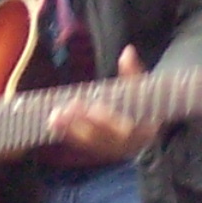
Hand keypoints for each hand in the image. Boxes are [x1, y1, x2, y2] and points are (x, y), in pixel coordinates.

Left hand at [48, 46, 159, 163]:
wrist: (147, 135)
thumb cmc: (143, 106)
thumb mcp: (143, 89)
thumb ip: (134, 73)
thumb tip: (127, 51)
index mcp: (141, 129)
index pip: (124, 128)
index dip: (108, 119)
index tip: (93, 108)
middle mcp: (126, 143)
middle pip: (103, 137)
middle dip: (84, 123)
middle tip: (64, 110)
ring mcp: (112, 149)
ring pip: (90, 142)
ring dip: (71, 130)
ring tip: (54, 117)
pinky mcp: (98, 151)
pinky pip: (82, 145)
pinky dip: (68, 134)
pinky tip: (54, 124)